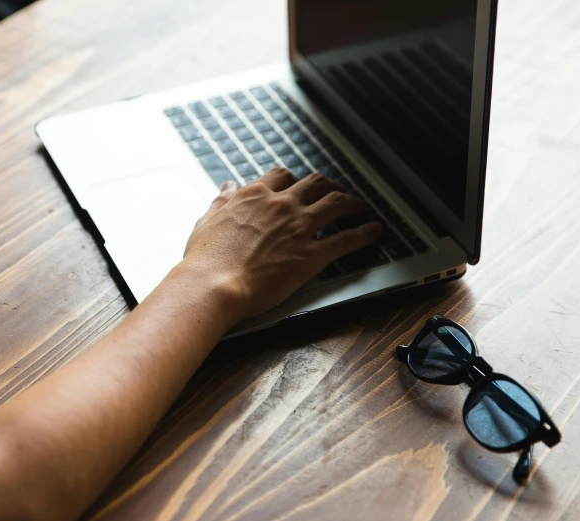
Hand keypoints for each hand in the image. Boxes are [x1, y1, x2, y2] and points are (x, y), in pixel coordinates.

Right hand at [182, 168, 382, 322]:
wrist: (213, 284)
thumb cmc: (205, 259)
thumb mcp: (207, 221)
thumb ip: (222, 201)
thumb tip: (227, 186)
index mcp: (255, 196)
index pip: (280, 176)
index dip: (292, 179)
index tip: (297, 184)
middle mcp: (281, 205)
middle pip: (314, 183)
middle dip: (328, 185)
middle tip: (334, 190)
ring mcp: (299, 228)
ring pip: (336, 204)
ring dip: (352, 203)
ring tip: (360, 206)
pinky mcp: (312, 255)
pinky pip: (347, 239)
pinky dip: (364, 234)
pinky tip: (374, 231)